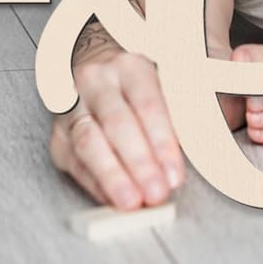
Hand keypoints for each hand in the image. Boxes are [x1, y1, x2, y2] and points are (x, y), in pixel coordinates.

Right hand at [50, 37, 185, 209]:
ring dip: (113, 176)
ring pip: (89, 142)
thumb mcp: (165, 77)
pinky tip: (113, 199)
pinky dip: (95, 184)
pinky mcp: (58, 132)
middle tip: (156, 192)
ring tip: (132, 202)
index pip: (148, 104)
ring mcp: (73, 105)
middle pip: (118, 124)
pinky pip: (74, 161)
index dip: (163, 142)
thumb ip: (185, 106)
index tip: (175, 174)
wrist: (92, 62)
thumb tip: (203, 142)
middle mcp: (97, 81)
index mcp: (130, 65)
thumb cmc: (138, 80)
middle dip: (139, 163)